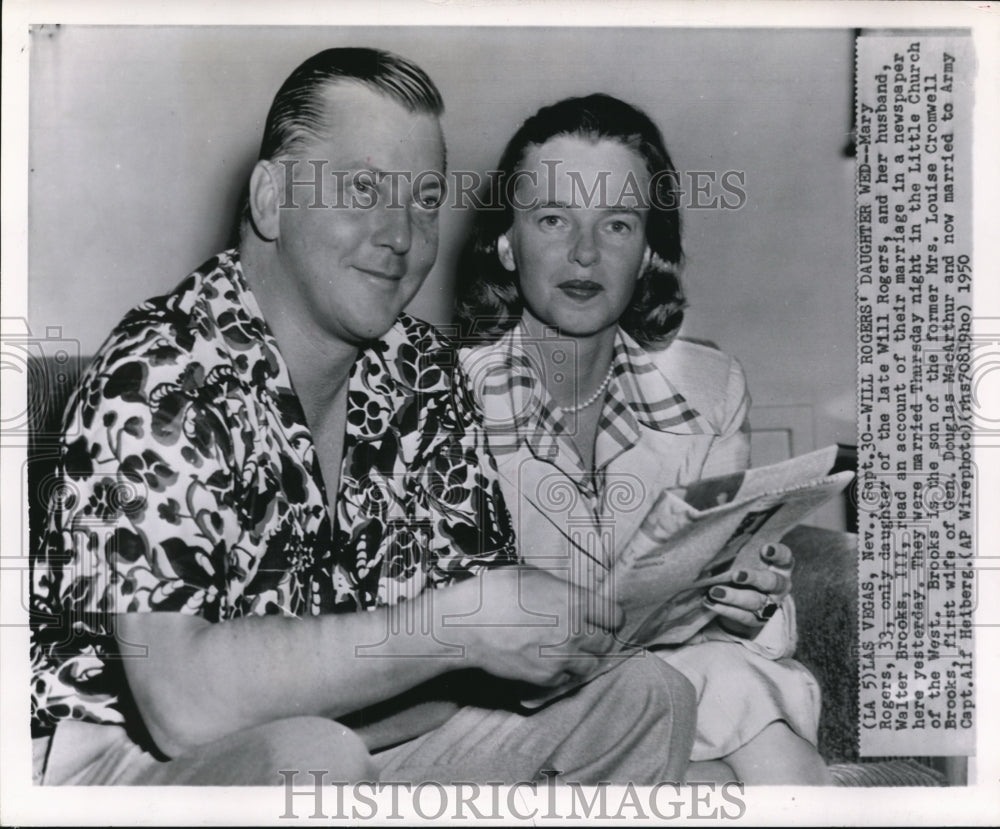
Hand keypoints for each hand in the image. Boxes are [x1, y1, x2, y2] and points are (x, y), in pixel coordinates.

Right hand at [439, 566, 622, 687]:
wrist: (467, 623)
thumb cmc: (496, 592)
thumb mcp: (532, 575)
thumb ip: (559, 588)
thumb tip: (568, 595)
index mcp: (576, 601)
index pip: (615, 616)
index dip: (610, 617)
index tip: (603, 619)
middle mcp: (575, 631)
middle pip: (606, 643)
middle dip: (597, 638)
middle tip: (586, 635)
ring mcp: (561, 657)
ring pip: (590, 665)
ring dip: (583, 658)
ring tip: (567, 650)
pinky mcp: (545, 677)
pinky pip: (566, 679)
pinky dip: (561, 673)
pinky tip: (548, 661)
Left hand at [703, 543, 792, 637]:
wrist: (740, 601)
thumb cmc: (739, 567)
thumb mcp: (741, 556)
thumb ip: (735, 543)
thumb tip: (709, 517)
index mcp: (778, 566)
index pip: (785, 558)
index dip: (778, 553)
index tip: (764, 549)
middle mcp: (778, 586)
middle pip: (771, 582)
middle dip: (754, 578)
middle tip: (736, 575)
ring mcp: (769, 605)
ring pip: (755, 601)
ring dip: (734, 596)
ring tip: (714, 591)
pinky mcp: (756, 620)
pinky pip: (742, 616)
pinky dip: (725, 609)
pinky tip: (709, 602)